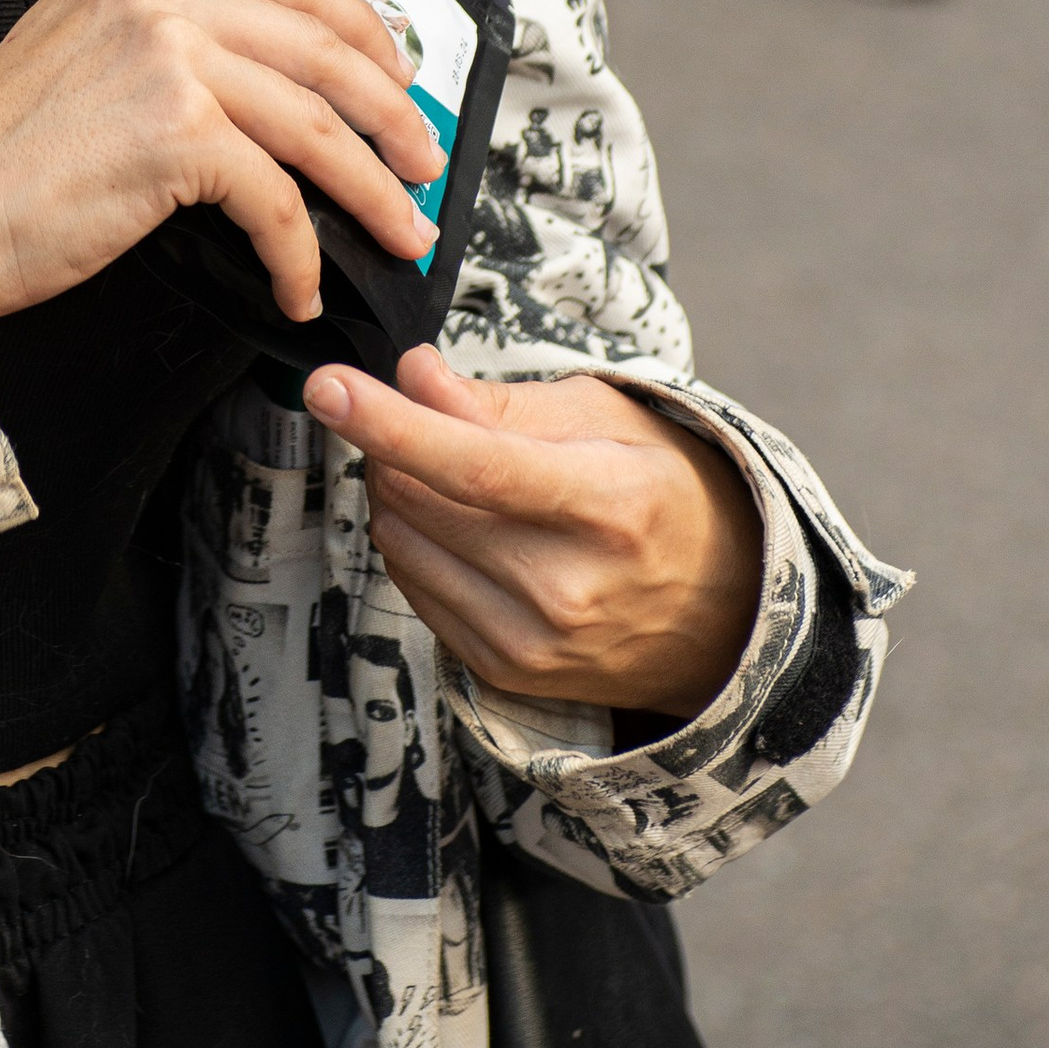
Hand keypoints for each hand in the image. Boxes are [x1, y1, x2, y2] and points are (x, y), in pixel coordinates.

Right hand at [0, 0, 445, 324]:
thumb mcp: (84, 49)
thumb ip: (167, 38)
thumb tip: (273, 83)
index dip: (363, 29)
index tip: (396, 75)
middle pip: (325, 43)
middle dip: (392, 111)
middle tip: (422, 160)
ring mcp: (170, 54)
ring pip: (318, 122)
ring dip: (372, 189)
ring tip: (398, 229)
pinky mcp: (177, 131)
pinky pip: (276, 198)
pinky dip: (300, 254)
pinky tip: (300, 286)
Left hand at [302, 346, 762, 722]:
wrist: (723, 618)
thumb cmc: (659, 494)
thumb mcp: (606, 419)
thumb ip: (500, 400)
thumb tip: (413, 374)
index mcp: (610, 507)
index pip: (476, 464)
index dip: (391, 423)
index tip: (325, 386)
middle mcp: (569, 587)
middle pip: (420, 499)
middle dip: (396, 444)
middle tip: (429, 421)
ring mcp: (533, 641)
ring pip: (401, 542)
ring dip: (402, 495)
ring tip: (460, 481)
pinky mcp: (504, 673)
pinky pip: (411, 588)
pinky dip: (417, 545)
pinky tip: (466, 532)